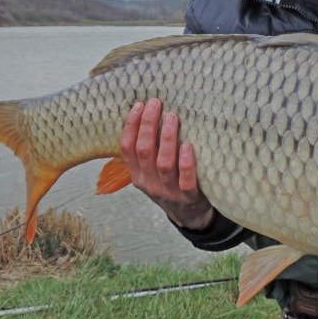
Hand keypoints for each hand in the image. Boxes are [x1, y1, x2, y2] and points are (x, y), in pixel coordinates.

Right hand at [120, 98, 213, 229]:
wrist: (189, 215)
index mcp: (137, 175)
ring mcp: (168, 192)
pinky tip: (187, 146)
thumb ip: (149, 150)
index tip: (139, 105)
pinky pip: (186, 181)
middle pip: (144, 151)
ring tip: (172, 117)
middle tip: (156, 103)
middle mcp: (149, 183)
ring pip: (164, 164)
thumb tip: (150, 112)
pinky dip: (186, 164)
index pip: (127, 147)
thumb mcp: (152, 171)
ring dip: (167, 138)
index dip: (131, 125)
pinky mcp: (188, 198)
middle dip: (148, 124)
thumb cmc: (170, 183)